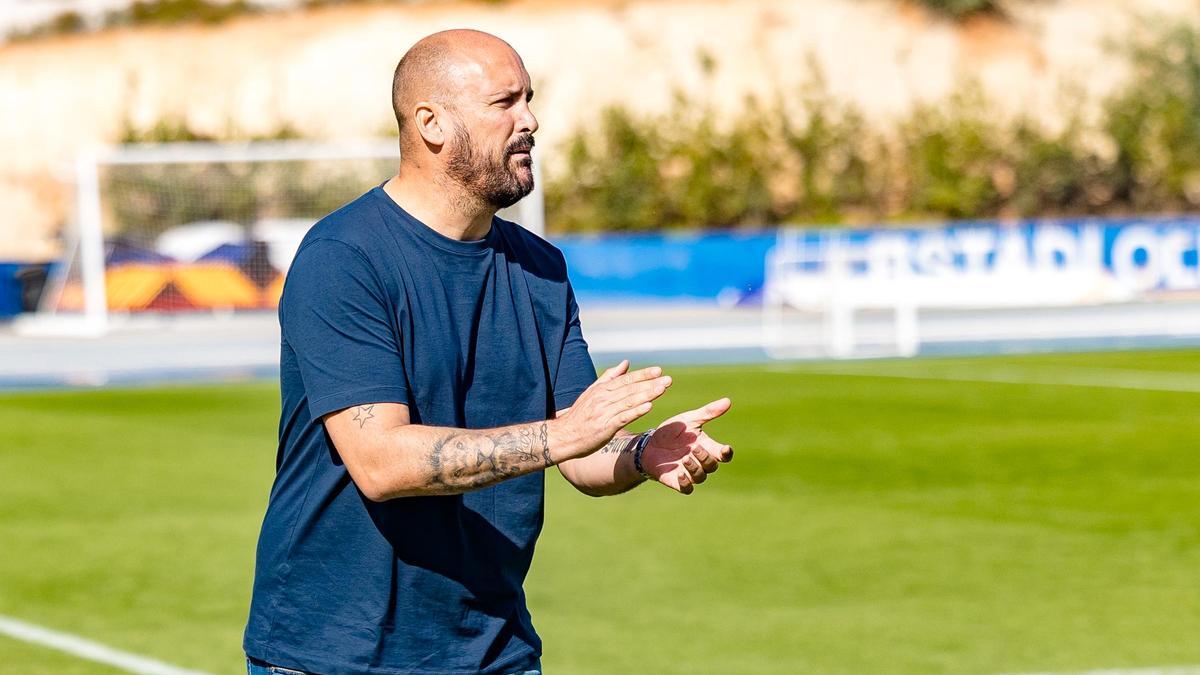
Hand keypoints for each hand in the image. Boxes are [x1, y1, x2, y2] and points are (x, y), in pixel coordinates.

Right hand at [552, 360, 671, 460]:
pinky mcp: (605, 427)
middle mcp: (603, 398)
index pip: (626, 379)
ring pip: (629, 401)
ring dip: (647, 394)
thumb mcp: (592, 392)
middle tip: (668, 380)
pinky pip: (623, 417)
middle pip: (630, 389)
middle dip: (650, 383)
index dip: (643, 375)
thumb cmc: (579, 416)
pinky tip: (648, 406)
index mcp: (602, 390)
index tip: (658, 371)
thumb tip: (626, 363)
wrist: (563, 437)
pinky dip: (635, 411)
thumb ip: (609, 377)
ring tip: (662, 389)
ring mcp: (604, 412)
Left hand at [641, 398, 733, 493]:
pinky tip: (680, 473)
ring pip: (701, 477)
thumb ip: (707, 413)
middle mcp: (701, 462)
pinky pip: (687, 489)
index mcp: (707, 447)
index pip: (723, 455)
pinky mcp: (677, 482)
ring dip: (696, 468)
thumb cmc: (671, 432)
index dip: (726, 453)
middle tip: (695, 448)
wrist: (648, 444)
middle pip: (712, 466)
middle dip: (705, 458)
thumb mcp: (689, 420)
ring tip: (686, 458)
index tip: (725, 449)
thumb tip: (728, 400)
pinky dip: (686, 483)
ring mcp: (690, 473)